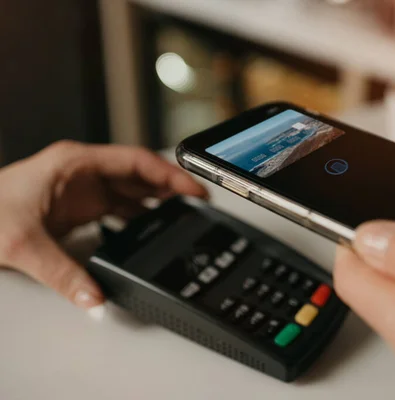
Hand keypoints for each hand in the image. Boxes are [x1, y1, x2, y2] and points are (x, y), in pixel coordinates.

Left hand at [0, 141, 206, 314]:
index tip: (193, 189)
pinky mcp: (79, 207)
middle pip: (139, 175)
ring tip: (182, 219)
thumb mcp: (22, 244)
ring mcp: (81, 189)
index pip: (135, 162)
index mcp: (74, 163)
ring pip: (132, 191)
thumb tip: (95, 298)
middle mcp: (82, 173)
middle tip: (197, 206)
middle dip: (170, 189)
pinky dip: (138, 218)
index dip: (169, 174)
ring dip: (157, 204)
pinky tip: (151, 231)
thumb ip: (63, 275)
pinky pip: (119, 208)